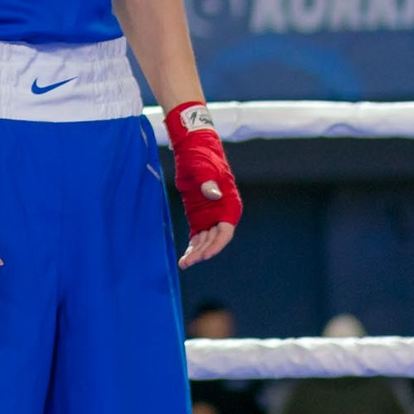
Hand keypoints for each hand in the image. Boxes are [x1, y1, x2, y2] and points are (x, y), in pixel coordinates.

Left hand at [164, 102, 239, 267]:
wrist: (193, 149)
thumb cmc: (201, 156)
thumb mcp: (203, 166)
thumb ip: (208, 180)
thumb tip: (213, 194)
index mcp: (229, 204)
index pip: (225, 231)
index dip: (216, 245)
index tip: (205, 255)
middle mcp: (222, 213)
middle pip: (214, 239)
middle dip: (203, 252)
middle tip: (188, 262)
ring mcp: (210, 216)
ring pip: (205, 240)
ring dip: (196, 252)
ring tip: (183, 264)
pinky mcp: (199, 216)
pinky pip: (197, 235)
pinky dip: (192, 246)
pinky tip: (184, 257)